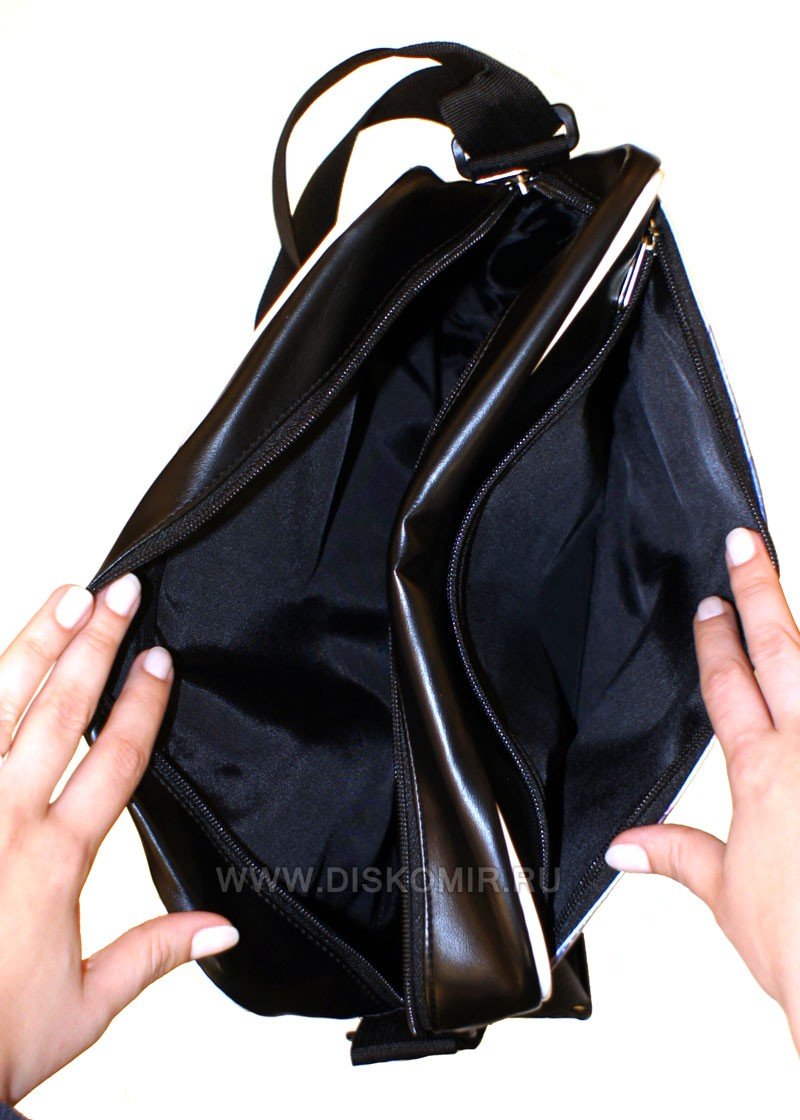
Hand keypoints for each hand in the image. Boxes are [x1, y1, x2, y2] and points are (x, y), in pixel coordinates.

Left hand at [0, 577, 238, 1105]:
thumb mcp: (86, 1004)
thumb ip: (156, 953)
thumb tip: (224, 927)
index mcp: (55, 859)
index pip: (115, 759)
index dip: (142, 703)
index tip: (160, 657)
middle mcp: (5, 822)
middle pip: (60, 711)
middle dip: (95, 644)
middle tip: (119, 591)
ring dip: (34, 647)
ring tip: (62, 598)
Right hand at [606, 526, 799, 1050]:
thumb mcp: (725, 896)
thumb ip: (677, 855)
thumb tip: (627, 845)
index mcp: (762, 774)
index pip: (730, 686)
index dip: (717, 640)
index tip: (711, 604)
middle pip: (782, 652)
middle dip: (760, 592)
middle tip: (748, 545)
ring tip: (792, 588)